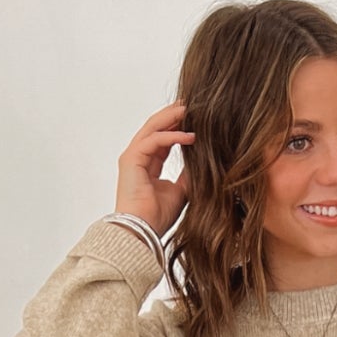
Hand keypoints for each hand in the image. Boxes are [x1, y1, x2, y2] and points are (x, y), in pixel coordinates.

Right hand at [115, 100, 195, 235]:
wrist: (144, 231)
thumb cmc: (158, 217)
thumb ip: (190, 173)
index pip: (164, 137)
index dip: (179, 126)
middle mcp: (139, 157)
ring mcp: (133, 156)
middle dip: (175, 114)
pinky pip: (153, 140)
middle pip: (157, 126)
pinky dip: (172, 136)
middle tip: (194, 104)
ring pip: (153, 127)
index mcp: (148, 164)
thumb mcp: (183, 190)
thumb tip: (206, 160)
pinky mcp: (131, 159)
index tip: (198, 118)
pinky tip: (190, 136)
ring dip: (173, 117)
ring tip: (192, 110)